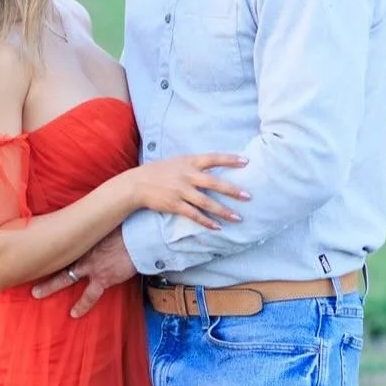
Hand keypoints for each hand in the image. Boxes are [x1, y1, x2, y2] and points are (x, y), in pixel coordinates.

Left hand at [32, 229, 136, 317]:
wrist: (140, 238)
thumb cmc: (129, 226)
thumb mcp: (109, 221)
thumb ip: (100, 225)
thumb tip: (99, 218)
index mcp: (84, 237)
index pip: (63, 242)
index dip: (52, 245)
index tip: (38, 247)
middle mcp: (83, 251)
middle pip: (56, 257)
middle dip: (40, 262)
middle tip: (23, 270)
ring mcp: (91, 267)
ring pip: (65, 278)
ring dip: (50, 286)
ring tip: (35, 293)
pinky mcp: (103, 279)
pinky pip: (90, 296)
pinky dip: (82, 305)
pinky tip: (75, 314)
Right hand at [134, 153, 249, 227]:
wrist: (137, 184)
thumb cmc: (158, 171)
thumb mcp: (177, 162)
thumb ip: (194, 164)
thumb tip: (213, 164)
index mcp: (189, 162)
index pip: (213, 158)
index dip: (230, 160)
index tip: (246, 162)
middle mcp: (187, 176)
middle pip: (214, 183)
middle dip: (232, 190)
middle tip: (248, 196)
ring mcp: (181, 191)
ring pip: (206, 202)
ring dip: (223, 211)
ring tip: (238, 217)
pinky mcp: (175, 205)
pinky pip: (194, 215)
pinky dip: (207, 222)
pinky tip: (218, 227)